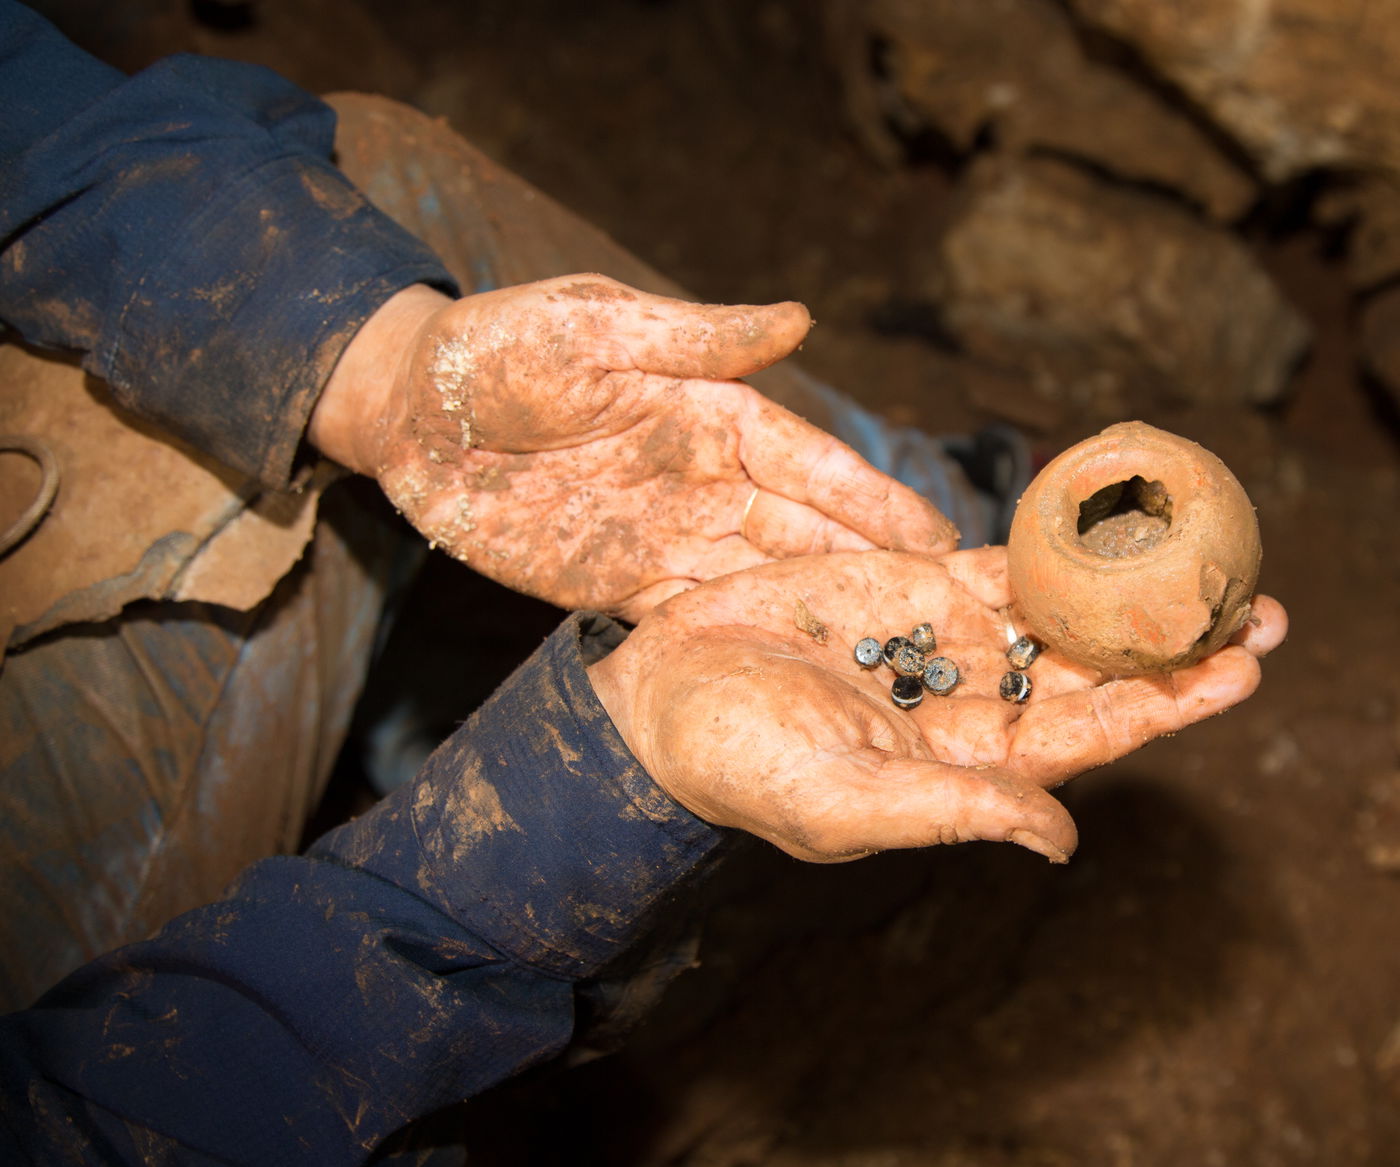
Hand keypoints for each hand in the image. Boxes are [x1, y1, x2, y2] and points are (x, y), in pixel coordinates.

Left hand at [309, 279, 958, 621]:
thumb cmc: (498, 351)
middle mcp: (700, 479)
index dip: (873, 501)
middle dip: (867, 572)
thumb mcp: (594, 328)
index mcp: (709, 413)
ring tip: (885, 660)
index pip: (809, 464)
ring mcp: (660, 537)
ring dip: (814, 617)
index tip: (937, 537)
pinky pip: (690, 618)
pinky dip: (737, 643)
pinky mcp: (614, 583)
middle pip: (800, 534)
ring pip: (756, 584)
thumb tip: (801, 321)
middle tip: (944, 618)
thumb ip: (696, 336)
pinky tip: (782, 673)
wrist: (410, 416)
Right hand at [587, 547, 1286, 862]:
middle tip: (1258, 607)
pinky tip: (1106, 522)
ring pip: (1056, 612)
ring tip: (1203, 555)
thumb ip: (952, 814)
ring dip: (1128, 589)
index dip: (1165, 704)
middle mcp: (970, 701)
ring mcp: (940, 639)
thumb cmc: (739, 764)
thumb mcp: (840, 801)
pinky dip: (1051, 544)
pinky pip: (996, 562)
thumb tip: (1062, 838)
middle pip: (1093, 670)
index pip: (1088, 733)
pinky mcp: (904, 585)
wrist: (663, 696)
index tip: (1238, 670)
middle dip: (1171, 644)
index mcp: (965, 763)